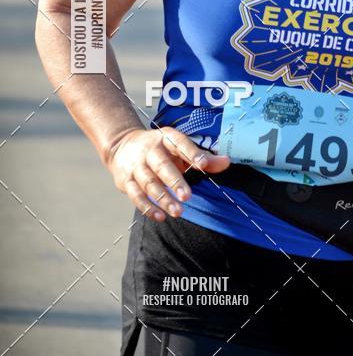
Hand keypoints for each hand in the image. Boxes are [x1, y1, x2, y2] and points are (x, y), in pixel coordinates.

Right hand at [107, 127, 229, 220]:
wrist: (122, 145)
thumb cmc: (160, 149)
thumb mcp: (179, 148)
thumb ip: (202, 157)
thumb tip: (227, 162)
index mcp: (166, 138)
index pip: (180, 144)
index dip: (192, 153)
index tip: (204, 165)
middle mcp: (149, 150)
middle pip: (162, 166)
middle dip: (174, 181)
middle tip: (187, 197)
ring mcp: (136, 165)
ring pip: (149, 183)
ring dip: (162, 198)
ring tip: (177, 211)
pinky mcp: (126, 180)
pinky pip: (136, 195)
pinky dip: (147, 207)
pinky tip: (160, 216)